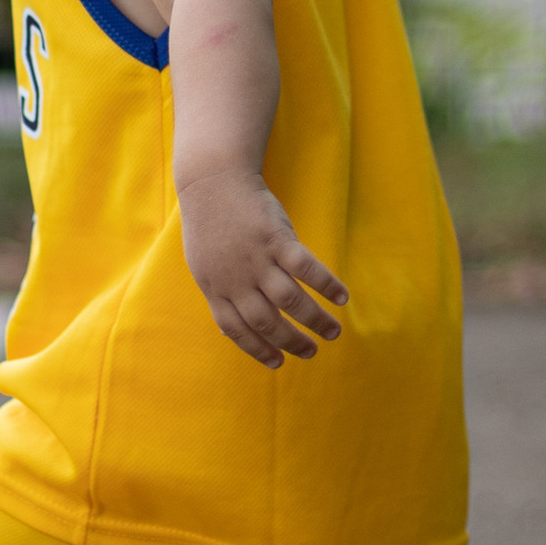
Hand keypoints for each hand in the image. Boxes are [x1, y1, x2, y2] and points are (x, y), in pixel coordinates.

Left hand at [178, 166, 347, 367]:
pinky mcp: (276, 238)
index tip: (279, 363)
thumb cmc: (210, 226)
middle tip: (313, 353)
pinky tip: (342, 297)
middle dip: (293, 342)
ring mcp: (257, 259)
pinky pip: (306, 268)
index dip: (259, 350)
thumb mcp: (203, 266)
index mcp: (216, 289)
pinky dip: (326, 285)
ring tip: (334, 331)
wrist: (213, 181)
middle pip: (268, 322)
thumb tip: (227, 330)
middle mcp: (236, 279)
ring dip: (315, 320)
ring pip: (290, 301)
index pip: (237, 330)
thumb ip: (219, 295)